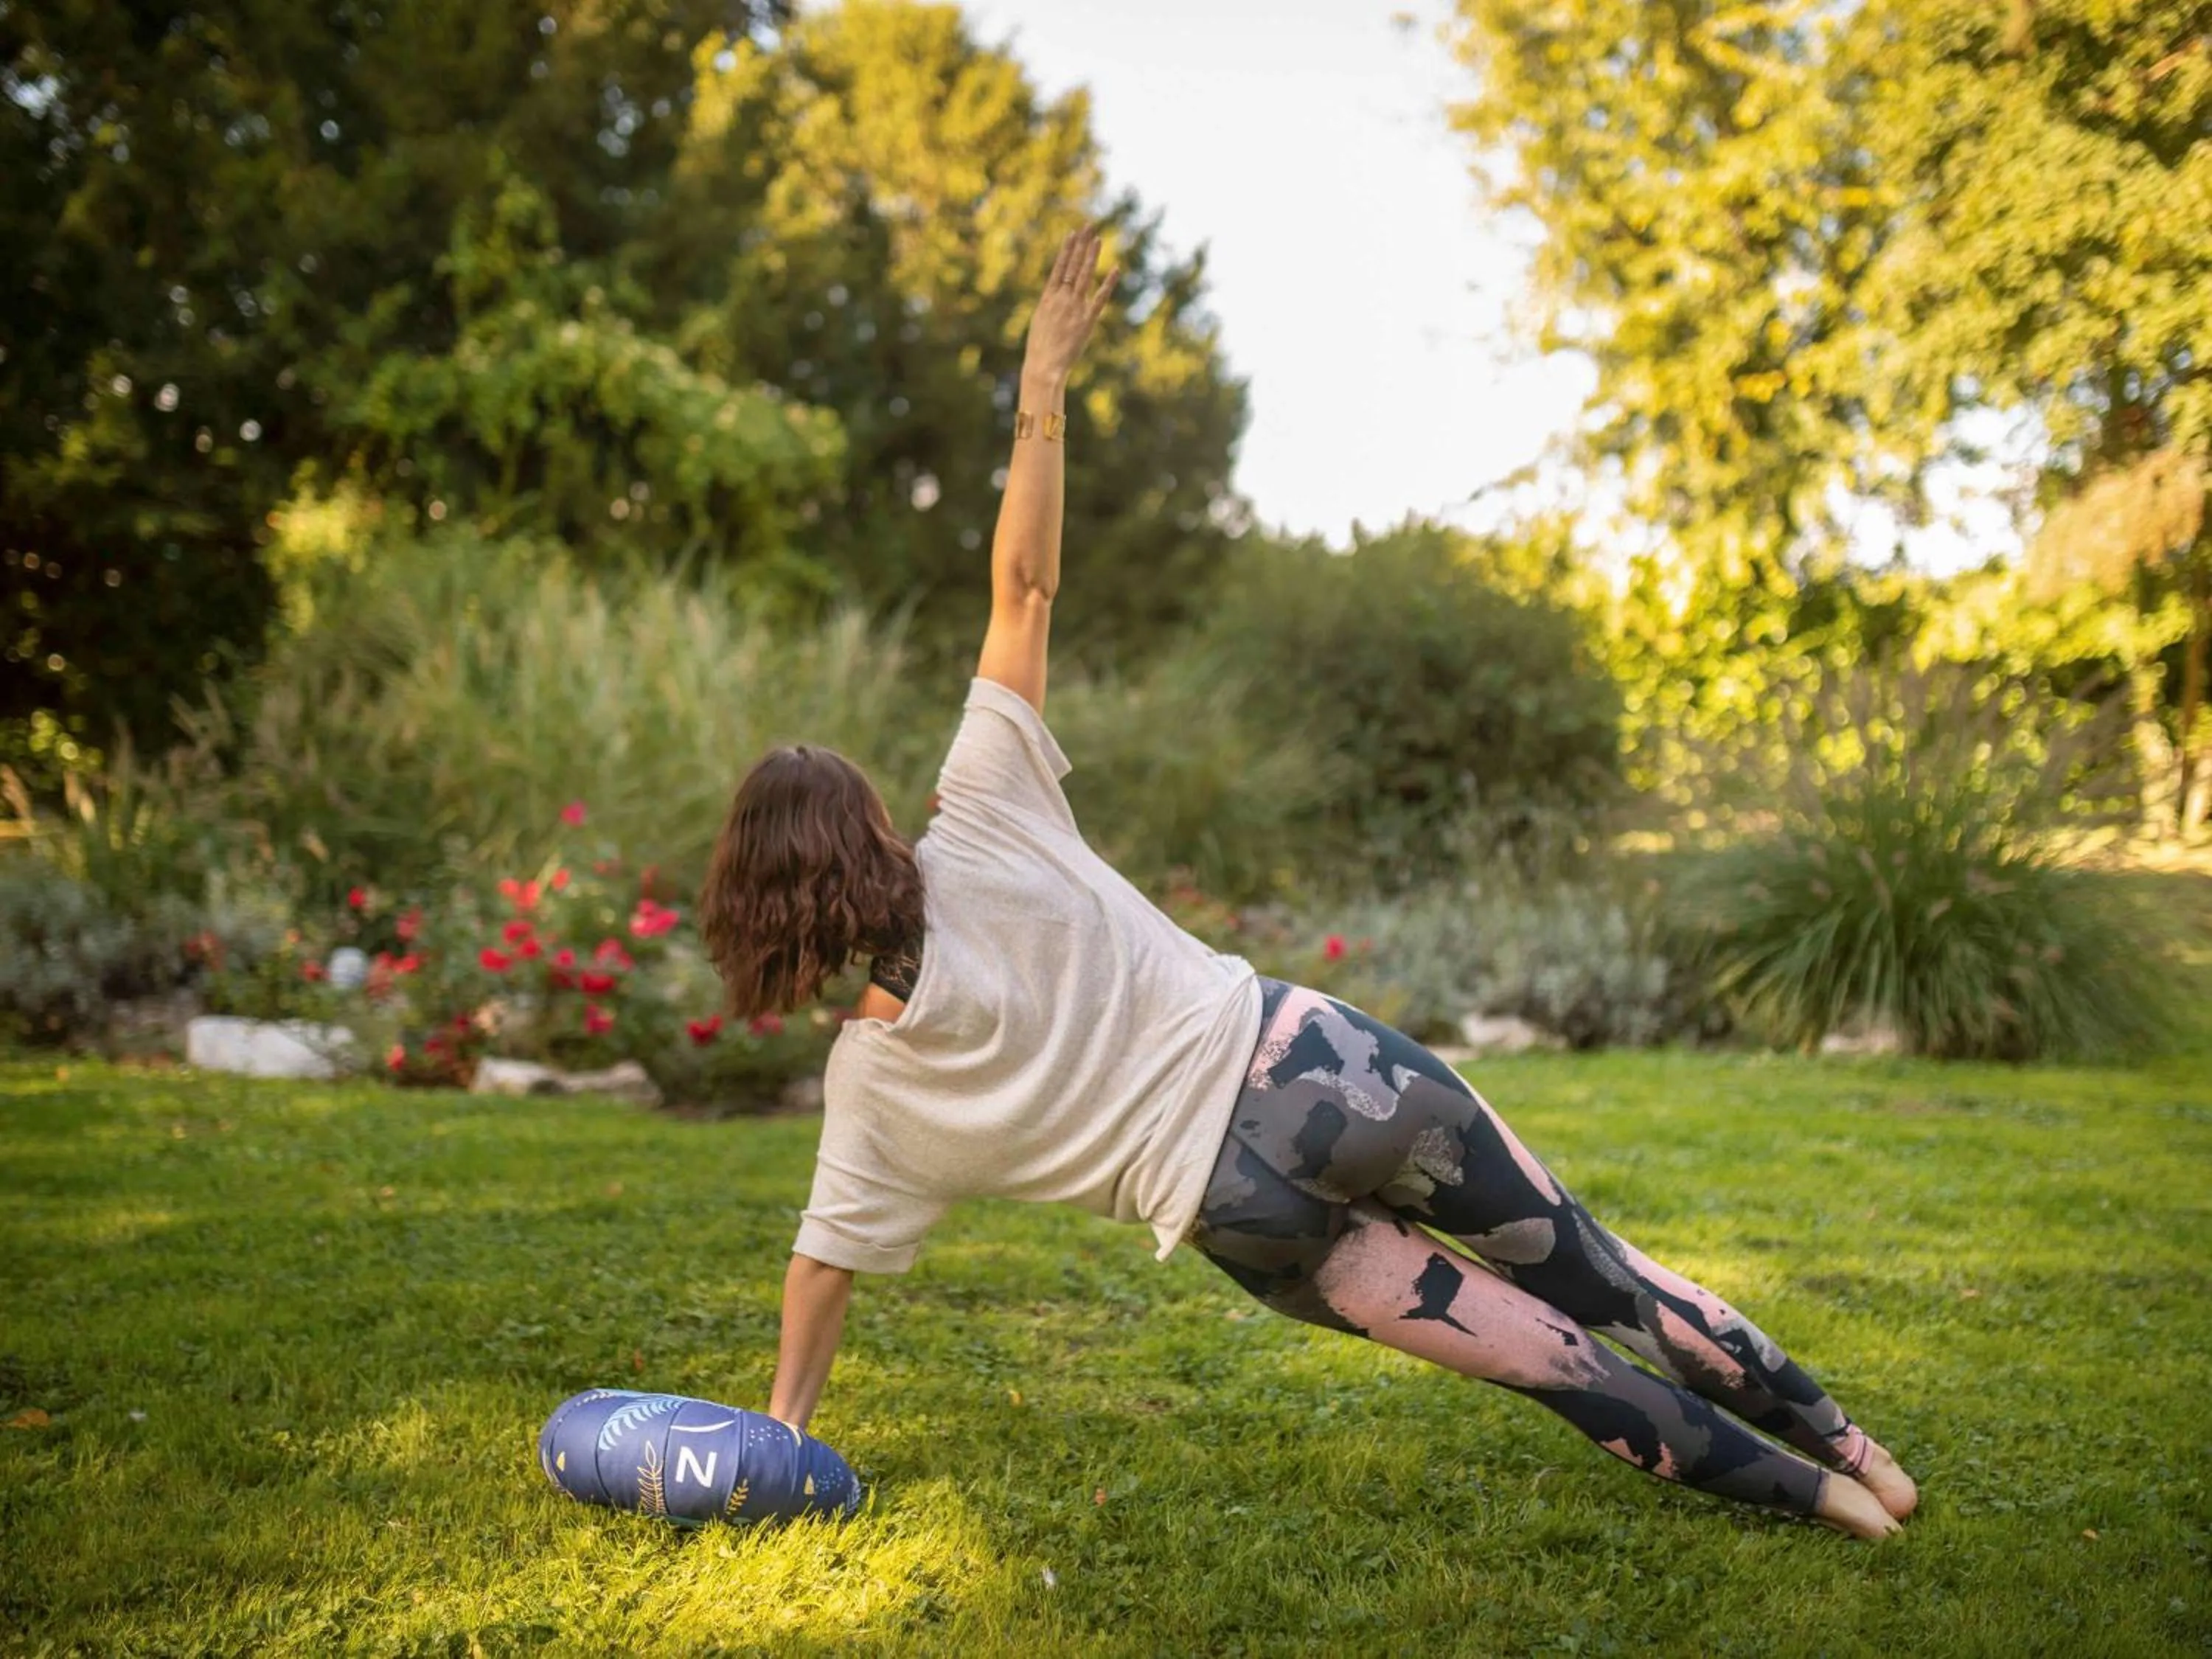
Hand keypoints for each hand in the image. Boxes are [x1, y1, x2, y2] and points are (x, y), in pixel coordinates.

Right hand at [1022, 225, 1117, 384]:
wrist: (1043, 366)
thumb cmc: (1039, 348)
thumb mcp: (1040, 322)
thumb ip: (1050, 305)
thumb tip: (1055, 294)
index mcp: (1047, 298)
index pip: (1059, 267)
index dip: (1067, 249)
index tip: (1072, 234)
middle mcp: (1061, 299)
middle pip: (1072, 266)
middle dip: (1080, 245)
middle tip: (1088, 227)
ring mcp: (1074, 308)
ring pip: (1084, 276)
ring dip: (1091, 256)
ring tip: (1097, 239)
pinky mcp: (1087, 320)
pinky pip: (1100, 297)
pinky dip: (1108, 282)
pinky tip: (1115, 268)